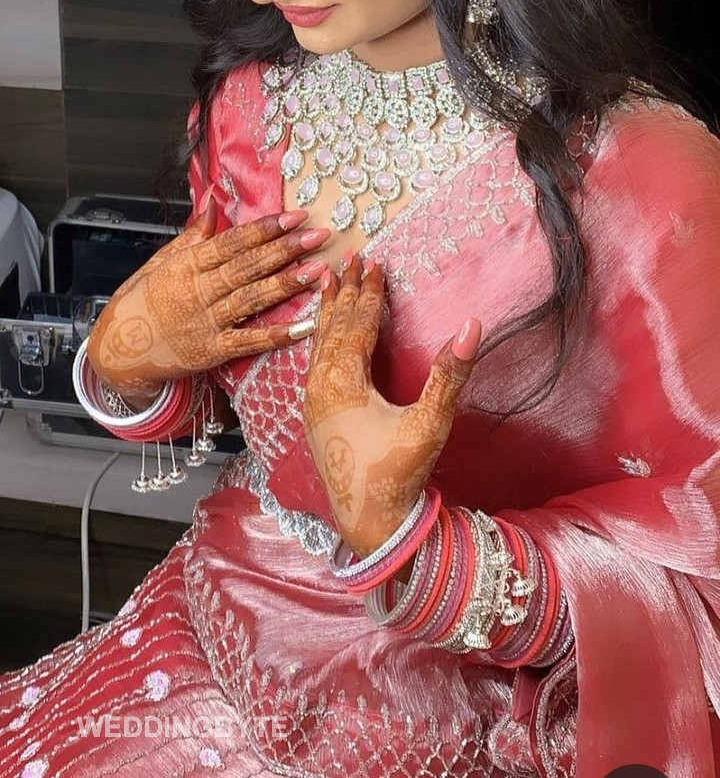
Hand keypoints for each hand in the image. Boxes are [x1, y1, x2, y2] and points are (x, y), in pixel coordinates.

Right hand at [87, 193, 331, 396]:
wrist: (120, 347)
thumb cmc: (142, 300)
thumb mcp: (162, 260)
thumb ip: (194, 233)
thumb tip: (213, 199)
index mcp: (188, 265)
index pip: (233, 242)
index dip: (266, 229)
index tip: (295, 217)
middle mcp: (198, 291)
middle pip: (247, 267)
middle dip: (286, 250)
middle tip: (319, 236)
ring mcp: (206, 322)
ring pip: (252, 299)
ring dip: (287, 285)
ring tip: (318, 270)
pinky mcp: (212, 351)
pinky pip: (249, 342)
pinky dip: (276, 335)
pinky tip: (304, 326)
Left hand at [302, 255, 481, 557]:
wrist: (369, 522)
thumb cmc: (399, 473)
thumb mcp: (430, 424)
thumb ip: (449, 376)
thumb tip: (470, 327)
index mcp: (341, 383)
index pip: (356, 326)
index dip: (368, 294)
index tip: (374, 263)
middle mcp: (319, 386)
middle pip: (333, 328)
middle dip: (345, 293)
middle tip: (350, 260)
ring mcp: (312, 401)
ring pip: (319, 343)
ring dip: (328, 311)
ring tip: (328, 281)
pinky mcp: (313, 414)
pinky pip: (314, 362)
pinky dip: (320, 337)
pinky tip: (322, 331)